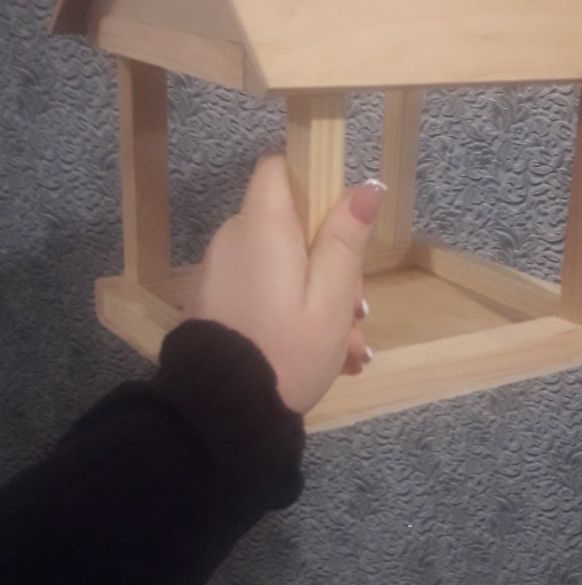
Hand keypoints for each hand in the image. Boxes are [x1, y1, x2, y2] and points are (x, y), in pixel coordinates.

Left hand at [190, 156, 385, 413]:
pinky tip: (320, 357)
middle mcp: (232, 240)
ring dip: (316, 298)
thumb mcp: (331, 298)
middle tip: (356, 311)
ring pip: (279, 267)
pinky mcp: (213, 305)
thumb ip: (345, 239)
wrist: (223, 414)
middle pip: (287, 225)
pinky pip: (259, 293)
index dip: (312, 183)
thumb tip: (366, 187)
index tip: (341, 222)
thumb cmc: (287, 351)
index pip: (278, 169)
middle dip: (327, 261)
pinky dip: (287, 314)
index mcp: (261, 227)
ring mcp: (218, 274)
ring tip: (347, 349)